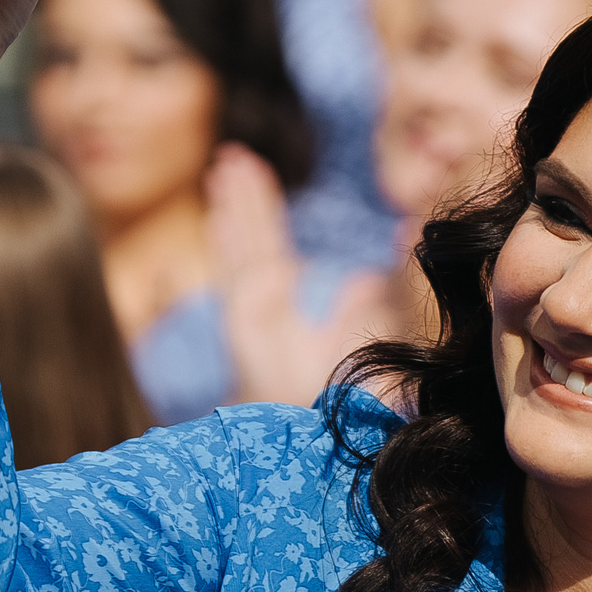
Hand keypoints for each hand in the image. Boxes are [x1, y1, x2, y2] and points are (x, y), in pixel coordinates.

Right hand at [207, 144, 393, 405]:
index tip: (255, 174)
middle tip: (235, 155)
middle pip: (250, 239)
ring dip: (234, 208)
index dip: (261, 210)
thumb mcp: (351, 337)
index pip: (268, 246)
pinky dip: (226, 245)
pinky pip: (234, 278)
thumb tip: (373, 272)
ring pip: (241, 249)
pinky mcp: (244, 328)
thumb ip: (361, 303)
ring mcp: (249, 315)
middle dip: (243, 198)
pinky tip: (218, 215)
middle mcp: (259, 306)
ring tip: (224, 167)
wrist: (306, 436)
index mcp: (278, 305)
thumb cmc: (324, 398)